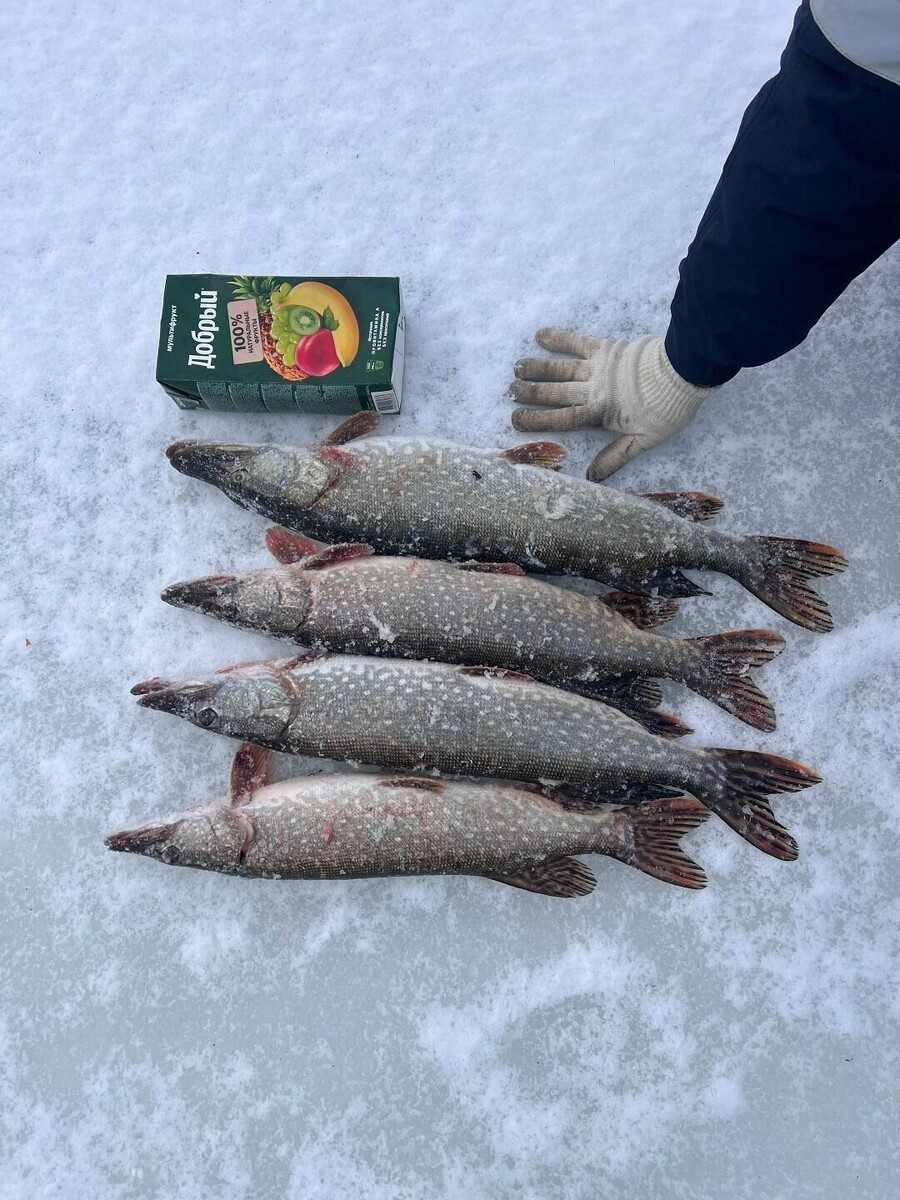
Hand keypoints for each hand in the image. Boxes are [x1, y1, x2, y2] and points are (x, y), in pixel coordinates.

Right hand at [509, 330, 715, 479]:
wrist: (683, 372)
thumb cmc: (666, 410)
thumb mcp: (643, 441)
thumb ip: (615, 457)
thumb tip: (591, 478)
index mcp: (600, 414)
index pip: (562, 419)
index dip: (538, 420)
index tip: (516, 420)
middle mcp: (593, 390)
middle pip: (556, 393)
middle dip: (531, 394)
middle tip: (510, 393)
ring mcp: (598, 367)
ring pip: (561, 369)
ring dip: (537, 368)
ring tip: (517, 368)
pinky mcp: (606, 348)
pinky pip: (578, 342)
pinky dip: (559, 339)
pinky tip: (540, 335)